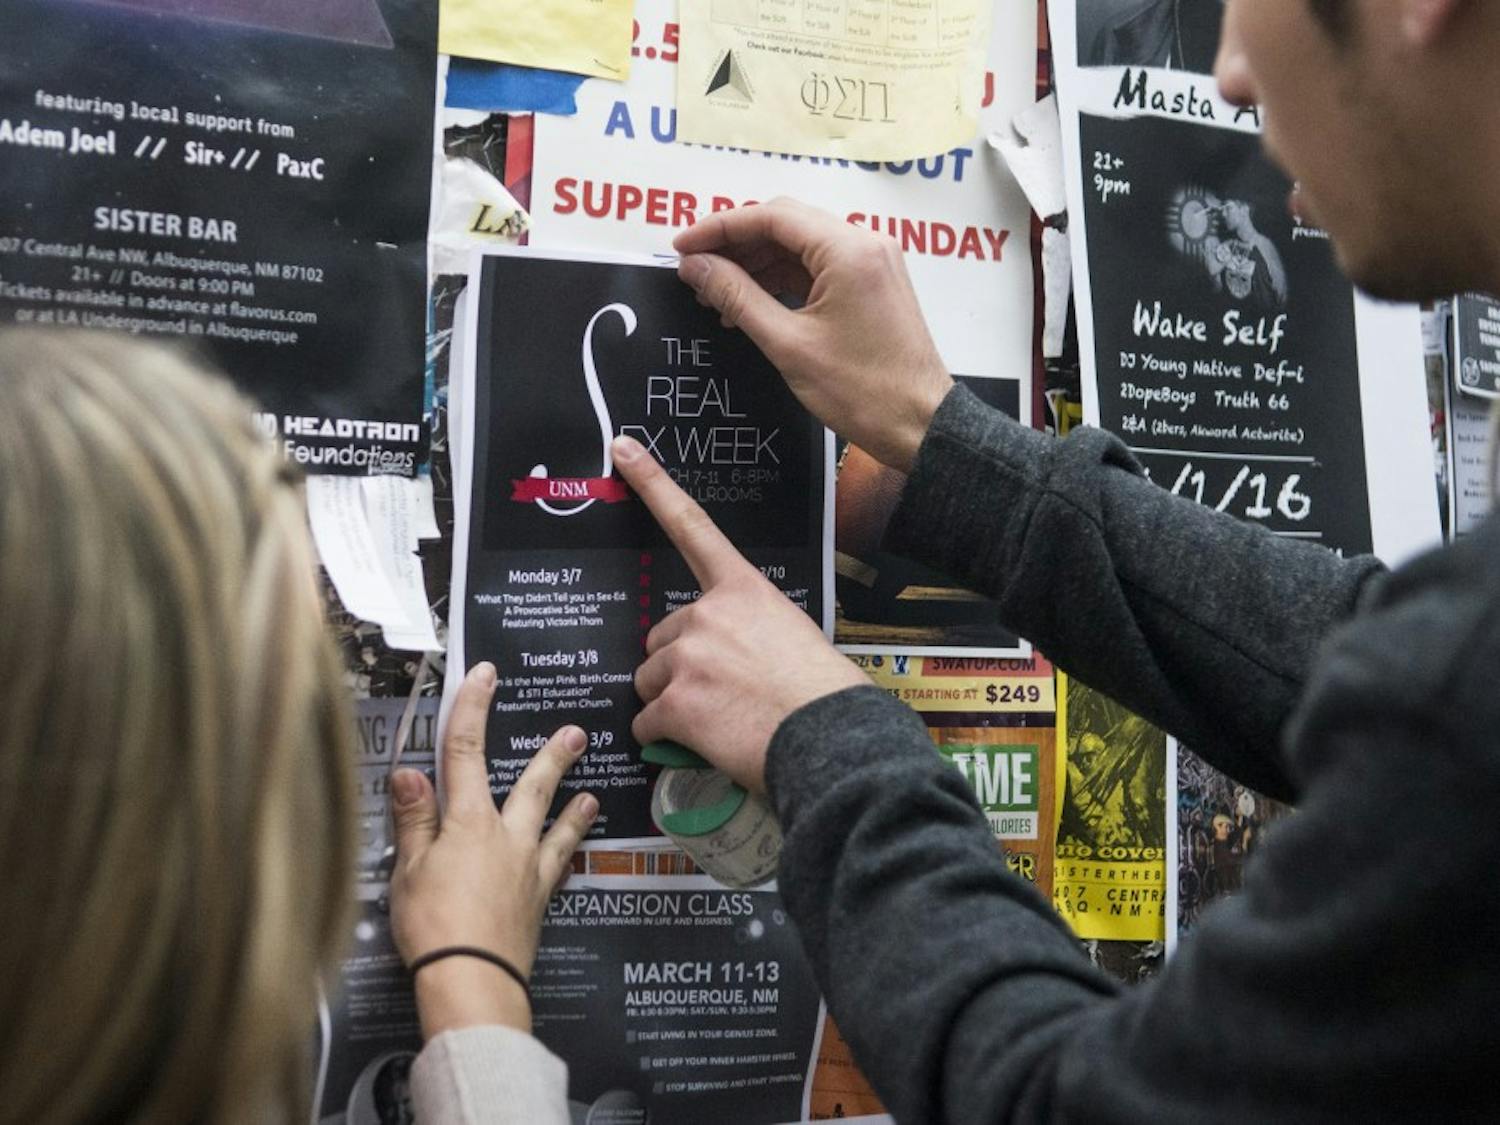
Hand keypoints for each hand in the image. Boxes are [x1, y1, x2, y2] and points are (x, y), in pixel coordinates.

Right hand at [390, 663, 597, 1037]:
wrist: (473, 978)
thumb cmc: (432, 924)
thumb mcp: (408, 869)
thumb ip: (414, 819)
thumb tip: (409, 771)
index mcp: (467, 822)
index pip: (465, 752)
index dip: (472, 709)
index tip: (485, 675)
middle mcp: (505, 837)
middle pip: (532, 785)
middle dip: (553, 756)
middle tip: (577, 733)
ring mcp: (528, 868)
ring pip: (556, 825)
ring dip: (575, 806)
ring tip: (593, 793)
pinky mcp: (538, 900)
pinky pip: (560, 867)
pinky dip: (569, 854)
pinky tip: (577, 851)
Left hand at [615, 435, 866, 793]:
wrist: (830, 739)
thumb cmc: (823, 694)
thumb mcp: (793, 635)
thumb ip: (750, 628)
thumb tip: (732, 656)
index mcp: (742, 590)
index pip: (691, 526)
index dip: (652, 484)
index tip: (622, 448)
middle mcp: (707, 614)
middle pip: (661, 636)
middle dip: (678, 665)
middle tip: (720, 691)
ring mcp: (688, 658)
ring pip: (650, 680)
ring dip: (672, 701)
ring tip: (718, 719)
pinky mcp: (675, 703)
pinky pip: (646, 721)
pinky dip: (664, 737)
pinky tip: (700, 741)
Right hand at [673, 197, 952, 472]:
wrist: (920, 426)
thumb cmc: (861, 391)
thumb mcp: (787, 344)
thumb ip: (737, 297)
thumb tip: (695, 266)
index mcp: (848, 250)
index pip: (771, 216)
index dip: (719, 227)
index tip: (682, 248)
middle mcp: (865, 243)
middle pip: (785, 225)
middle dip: (735, 245)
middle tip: (694, 271)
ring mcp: (872, 263)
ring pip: (800, 246)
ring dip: (756, 265)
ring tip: (716, 297)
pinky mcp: (872, 285)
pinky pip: (818, 268)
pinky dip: (781, 281)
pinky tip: (750, 307)